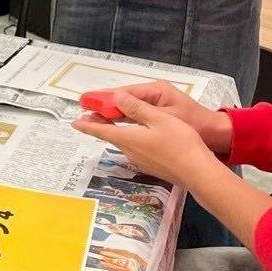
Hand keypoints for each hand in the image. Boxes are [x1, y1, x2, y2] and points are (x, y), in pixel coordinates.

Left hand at [74, 90, 219, 187]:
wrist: (198, 172)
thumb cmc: (180, 144)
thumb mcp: (159, 119)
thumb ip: (136, 108)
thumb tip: (116, 98)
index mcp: (129, 138)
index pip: (101, 130)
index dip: (87, 125)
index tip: (74, 122)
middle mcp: (130, 151)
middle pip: (111, 136)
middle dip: (102, 124)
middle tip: (94, 115)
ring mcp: (140, 161)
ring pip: (124, 142)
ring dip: (117, 131)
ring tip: (114, 120)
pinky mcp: (151, 165)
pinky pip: (135, 148)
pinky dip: (131, 138)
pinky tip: (139, 134)